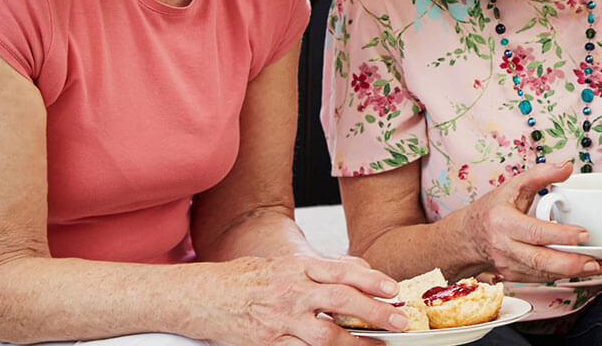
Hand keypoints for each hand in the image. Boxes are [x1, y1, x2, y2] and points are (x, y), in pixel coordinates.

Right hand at [193, 253, 404, 344]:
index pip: (341, 271)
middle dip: (374, 312)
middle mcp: (290, 291)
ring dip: (355, 343)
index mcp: (296, 267)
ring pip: (325, 334)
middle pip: (340, 301)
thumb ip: (321, 268)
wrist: (202, 297)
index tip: (393, 289)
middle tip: (398, 322)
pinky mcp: (269, 342)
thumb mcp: (284, 263)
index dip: (371, 280)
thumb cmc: (246, 279)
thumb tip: (360, 271)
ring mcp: (280, 319)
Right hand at [457, 162, 601, 282]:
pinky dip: (561, 276)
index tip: (584, 234)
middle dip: (571, 264)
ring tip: (596, 267)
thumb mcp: (513, 185)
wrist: (469, 236)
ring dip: (571, 273)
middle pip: (539, 260)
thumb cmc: (493, 208)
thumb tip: (567, 167)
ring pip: (541, 274)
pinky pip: (540, 278)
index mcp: (503, 222)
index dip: (560, 235)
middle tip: (596, 262)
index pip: (534, 232)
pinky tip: (579, 270)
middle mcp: (504, 246)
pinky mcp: (514, 276)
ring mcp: (508, 264)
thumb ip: (541, 174)